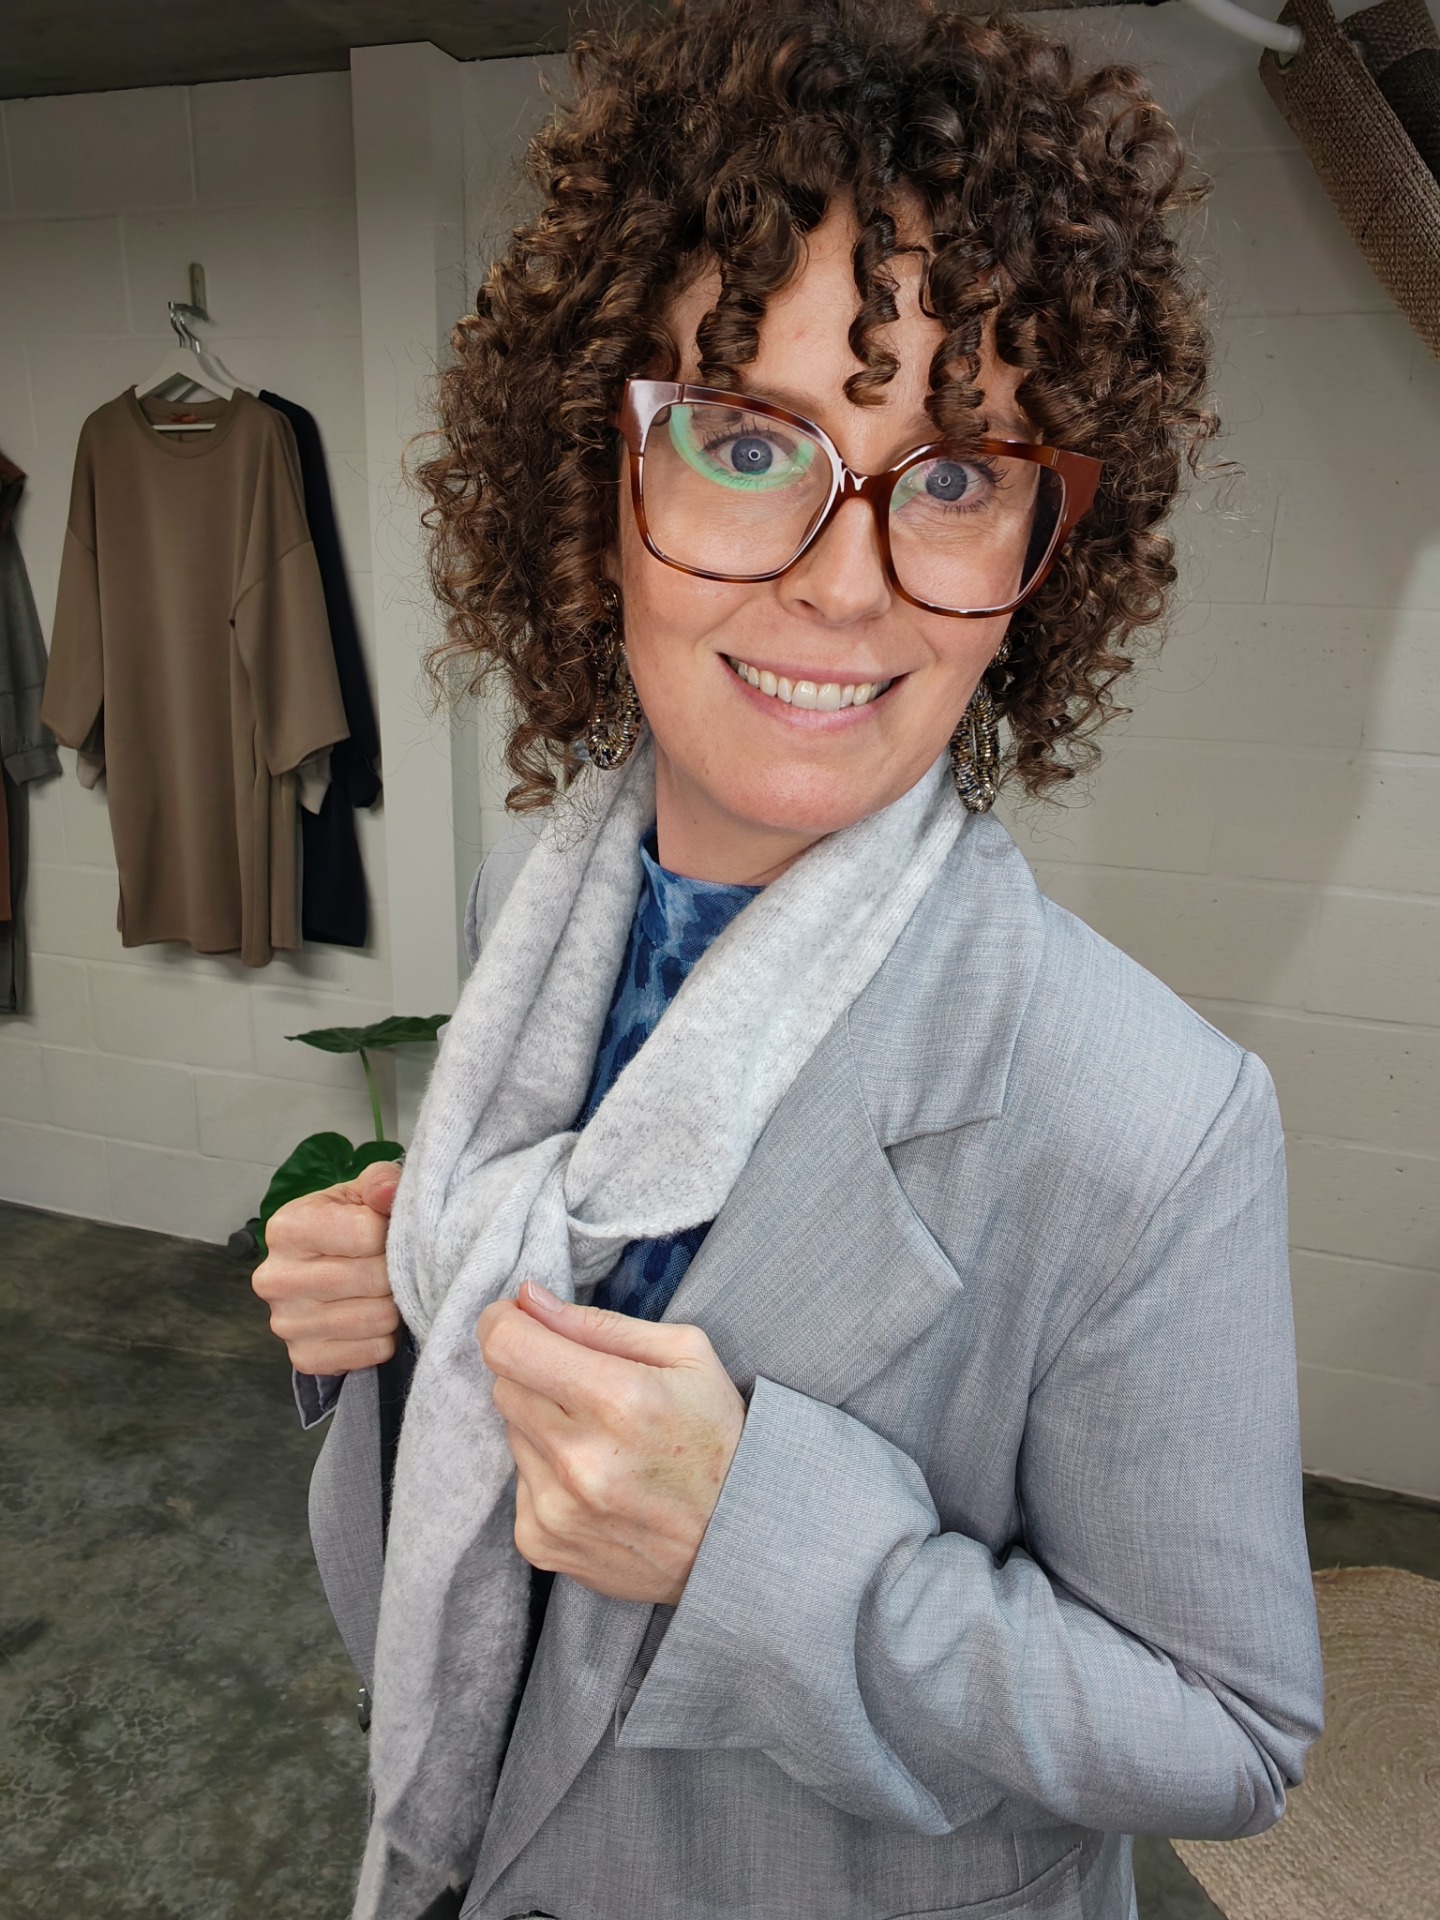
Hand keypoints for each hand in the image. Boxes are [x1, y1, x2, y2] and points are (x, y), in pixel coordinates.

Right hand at [252, 1159, 401, 1374]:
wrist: (324, 1273)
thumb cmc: (347, 1226)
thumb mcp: (361, 1194)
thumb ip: (380, 1181)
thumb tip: (387, 1192)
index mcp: (287, 1228)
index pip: (368, 1233)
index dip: (391, 1234)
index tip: (387, 1233)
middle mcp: (276, 1278)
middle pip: (374, 1278)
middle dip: (394, 1272)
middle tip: (389, 1267)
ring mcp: (286, 1323)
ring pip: (378, 1317)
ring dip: (393, 1305)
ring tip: (381, 1291)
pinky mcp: (304, 1358)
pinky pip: (374, 1351)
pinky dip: (384, 1337)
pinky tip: (370, 1318)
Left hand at [478, 1281, 747, 1605]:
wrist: (737, 1541)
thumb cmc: (717, 1436)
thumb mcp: (685, 1354)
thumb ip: (598, 1323)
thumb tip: (526, 1298)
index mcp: (619, 1397)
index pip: (510, 1347)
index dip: (502, 1322)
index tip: (515, 1319)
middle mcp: (580, 1457)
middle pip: (504, 1385)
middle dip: (534, 1373)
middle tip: (582, 1386)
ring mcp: (555, 1507)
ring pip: (510, 1431)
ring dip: (542, 1424)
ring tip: (601, 1441)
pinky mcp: (540, 1541)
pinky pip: (517, 1482)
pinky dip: (546, 1472)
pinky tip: (594, 1481)